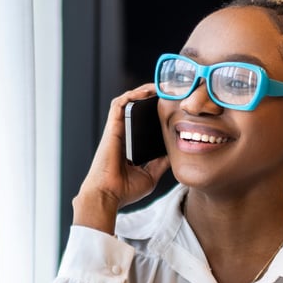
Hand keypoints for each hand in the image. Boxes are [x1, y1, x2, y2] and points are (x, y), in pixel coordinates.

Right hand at [73, 84, 170, 233]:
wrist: (108, 195)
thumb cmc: (124, 190)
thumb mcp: (150, 176)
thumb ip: (161, 164)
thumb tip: (174, 154)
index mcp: (129, 146)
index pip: (142, 124)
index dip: (154, 113)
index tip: (169, 107)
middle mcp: (122, 135)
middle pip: (135, 109)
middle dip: (150, 97)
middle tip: (167, 92)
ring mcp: (116, 130)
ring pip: (127, 102)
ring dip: (141, 91)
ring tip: (158, 86)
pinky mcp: (112, 128)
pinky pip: (119, 104)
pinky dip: (131, 95)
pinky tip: (146, 91)